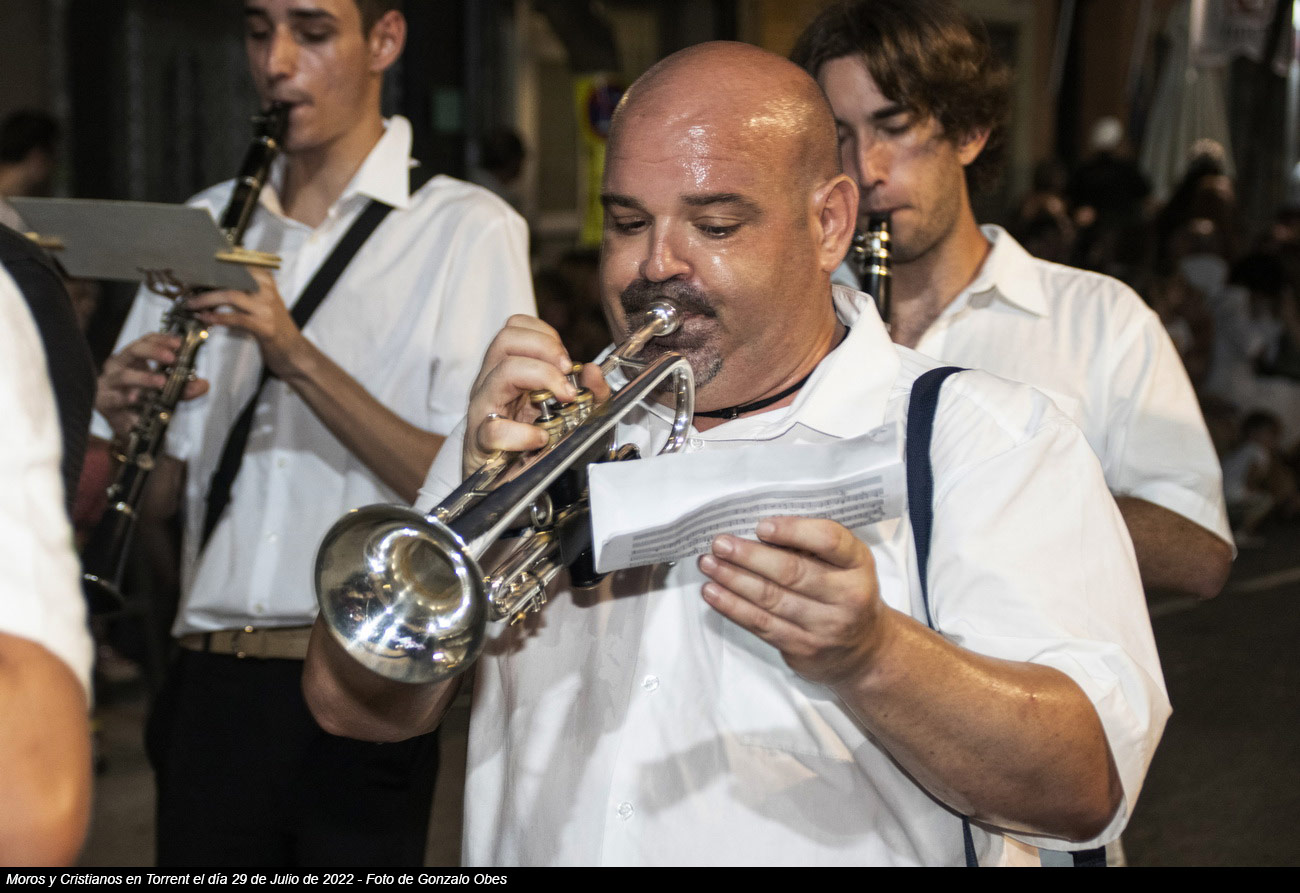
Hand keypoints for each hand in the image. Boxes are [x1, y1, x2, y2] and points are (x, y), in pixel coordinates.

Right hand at [96, 332, 208, 437]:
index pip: (146, 341)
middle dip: (153, 351)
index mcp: (134, 358)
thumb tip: (202, 385)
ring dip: (144, 377)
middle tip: (172, 358)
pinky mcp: (103, 401)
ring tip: (161, 382)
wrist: (126, 427)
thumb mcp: (166, 392)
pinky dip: (125, 398)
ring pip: (124, 375)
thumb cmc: (142, 402)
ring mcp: (109, 382)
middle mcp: (119, 366)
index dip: (162, 339)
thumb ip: (183, 388)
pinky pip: (113, 398)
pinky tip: (134, 398)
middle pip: (133, 350)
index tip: (179, 343)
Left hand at [187, 267, 307, 378]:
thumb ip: (244, 291)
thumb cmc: (274, 327)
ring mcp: (267, 309)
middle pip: (232, 277)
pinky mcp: (264, 327)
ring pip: (230, 296)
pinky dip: (217, 318)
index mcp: (266, 281)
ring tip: (190, 304)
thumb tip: (213, 283)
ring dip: (206, 300)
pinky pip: (235, 318)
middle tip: (187, 285)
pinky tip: (205, 319)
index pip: (239, 263)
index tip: (196, 267)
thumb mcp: (262, 303)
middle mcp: (268, 291)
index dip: (216, 264)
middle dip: (206, 281)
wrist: (294, 352)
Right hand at [461, 315, 608, 475]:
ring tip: (563, 399)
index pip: (515, 328)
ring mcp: (483, 410)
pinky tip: (540, 438)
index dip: (545, 336)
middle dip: (544, 349)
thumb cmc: (532, 447)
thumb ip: (590, 394)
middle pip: (506, 339)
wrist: (506, 489)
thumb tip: (594, 372)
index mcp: (508, 372)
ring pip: (500, 372)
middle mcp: (491, 384)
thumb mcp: (568, 415)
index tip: (567, 361)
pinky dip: (523, 433)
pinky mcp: (481, 442)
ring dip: (541, 377)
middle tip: (566, 374)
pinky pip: (494, 429)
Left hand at [698, 516, 887, 686]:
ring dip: (733, 579)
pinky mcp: (803, 648)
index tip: (761, 526)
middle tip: (720, 543)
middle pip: (792, 572)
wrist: (864, 650)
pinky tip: (713, 592)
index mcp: (858, 564)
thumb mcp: (846, 563)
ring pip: (771, 599)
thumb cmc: (845, 592)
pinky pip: (761, 624)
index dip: (793, 531)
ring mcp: (825, 626)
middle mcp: (848, 596)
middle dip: (749, 556)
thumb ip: (814, 545)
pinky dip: (732, 607)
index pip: (829, 541)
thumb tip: (759, 530)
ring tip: (708, 564)